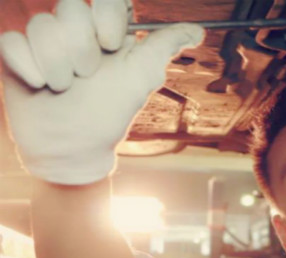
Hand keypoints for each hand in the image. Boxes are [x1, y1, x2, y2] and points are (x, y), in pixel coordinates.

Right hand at [0, 0, 203, 184]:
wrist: (74, 147)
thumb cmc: (110, 112)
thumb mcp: (141, 77)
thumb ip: (164, 46)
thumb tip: (198, 31)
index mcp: (105, 31)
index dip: (106, 17)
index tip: (112, 45)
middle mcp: (73, 31)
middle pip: (69, 8)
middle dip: (82, 48)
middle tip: (88, 75)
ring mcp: (42, 42)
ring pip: (40, 25)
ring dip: (57, 65)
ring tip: (65, 87)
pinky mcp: (16, 55)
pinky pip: (11, 42)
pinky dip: (28, 68)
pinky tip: (40, 86)